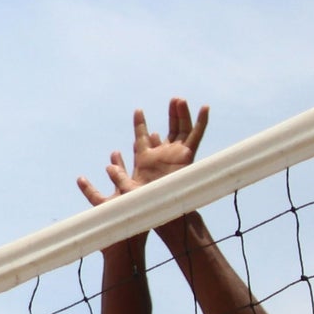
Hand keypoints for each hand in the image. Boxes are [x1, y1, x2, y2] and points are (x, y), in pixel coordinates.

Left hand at [77, 97, 207, 206]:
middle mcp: (162, 155)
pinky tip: (205, 108)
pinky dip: (201, 122)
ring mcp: (176, 155)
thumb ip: (118, 178)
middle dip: (171, 115)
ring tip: (180, 99)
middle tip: (173, 99)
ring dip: (182, 115)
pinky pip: (196, 136)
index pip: (141, 138)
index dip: (139, 124)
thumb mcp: (126, 191)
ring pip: (181, 130)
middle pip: (168, 130)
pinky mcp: (188, 157)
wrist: (162, 214)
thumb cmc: (143, 206)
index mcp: (145, 160)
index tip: (138, 111)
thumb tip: (108, 166)